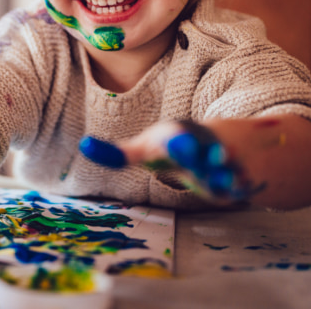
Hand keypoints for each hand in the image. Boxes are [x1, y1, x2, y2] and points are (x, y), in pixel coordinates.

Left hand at [79, 120, 257, 202]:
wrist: (217, 141)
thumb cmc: (171, 147)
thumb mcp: (146, 149)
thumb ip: (118, 153)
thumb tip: (84, 146)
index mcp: (176, 137)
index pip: (175, 138)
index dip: (177, 142)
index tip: (178, 145)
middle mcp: (200, 145)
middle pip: (202, 150)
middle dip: (202, 155)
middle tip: (203, 158)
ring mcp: (222, 161)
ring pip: (226, 167)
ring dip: (225, 173)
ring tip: (225, 177)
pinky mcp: (238, 176)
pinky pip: (243, 182)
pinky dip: (242, 186)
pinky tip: (242, 190)